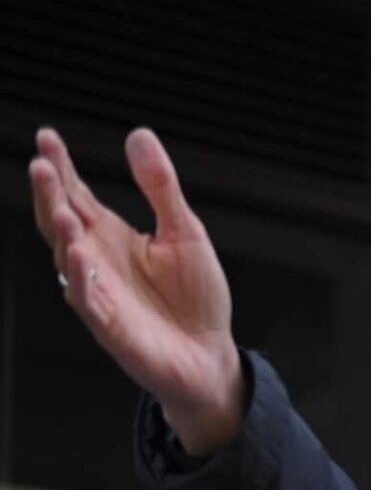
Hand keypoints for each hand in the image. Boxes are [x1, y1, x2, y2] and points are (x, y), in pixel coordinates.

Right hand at [28, 128, 243, 455]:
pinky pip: (88, 300)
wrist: (210, 353)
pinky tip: (80, 257)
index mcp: (112, 237)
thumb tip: (139, 136)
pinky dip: (83, 279)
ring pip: (68, 259)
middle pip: (61, 220)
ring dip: (61, 233)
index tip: (47, 137)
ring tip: (60, 208)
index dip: (60, 167)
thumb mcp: (185, 231)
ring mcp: (100, 292)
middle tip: (41, 164)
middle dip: (49, 194)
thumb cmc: (195, 298)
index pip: (77, 195)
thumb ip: (160, 187)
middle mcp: (97, 261)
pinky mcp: (109, 325)